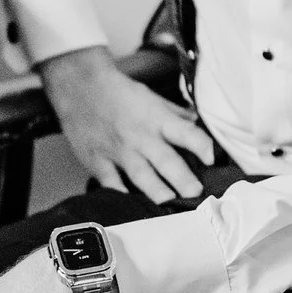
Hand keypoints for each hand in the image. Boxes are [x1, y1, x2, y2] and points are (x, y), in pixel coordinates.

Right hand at [38, 45, 213, 203]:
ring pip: (142, 177)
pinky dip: (122, 195)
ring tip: (171, 205)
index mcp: (156, 119)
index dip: (202, 146)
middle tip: (196, 193)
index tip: (212, 159)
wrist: (79, 86)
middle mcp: (140, 137)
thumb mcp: (151, 97)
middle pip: (167, 162)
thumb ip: (175, 115)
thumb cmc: (117, 91)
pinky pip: (111, 183)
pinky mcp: (98, 161)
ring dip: (158, 193)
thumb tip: (198, 124)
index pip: (186, 133)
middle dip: (184, 180)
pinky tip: (132, 207)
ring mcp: (118, 151)